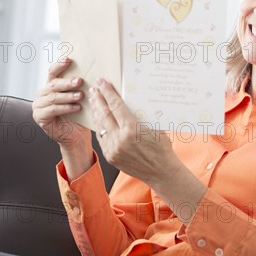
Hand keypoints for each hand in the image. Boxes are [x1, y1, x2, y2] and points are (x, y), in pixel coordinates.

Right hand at [32, 58, 90, 150]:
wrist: (76, 135)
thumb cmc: (79, 116)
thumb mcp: (80, 97)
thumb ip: (79, 86)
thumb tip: (92, 72)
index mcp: (51, 86)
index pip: (52, 72)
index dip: (60, 65)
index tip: (69, 60)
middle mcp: (43, 94)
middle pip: (53, 84)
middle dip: (67, 82)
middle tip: (80, 81)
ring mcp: (39, 105)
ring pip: (53, 97)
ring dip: (68, 96)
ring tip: (81, 96)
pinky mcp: (40, 117)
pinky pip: (52, 110)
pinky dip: (65, 108)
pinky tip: (77, 108)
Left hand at [90, 78, 207, 223]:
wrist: (161, 172)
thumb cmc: (162, 148)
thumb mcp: (154, 127)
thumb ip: (140, 116)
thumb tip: (131, 100)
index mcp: (131, 129)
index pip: (115, 106)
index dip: (107, 93)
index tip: (102, 83)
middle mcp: (119, 139)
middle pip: (104, 114)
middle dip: (98, 100)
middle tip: (94, 89)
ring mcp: (113, 149)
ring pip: (100, 127)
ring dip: (96, 112)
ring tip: (94, 101)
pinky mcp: (110, 156)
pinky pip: (102, 138)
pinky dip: (99, 127)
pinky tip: (99, 119)